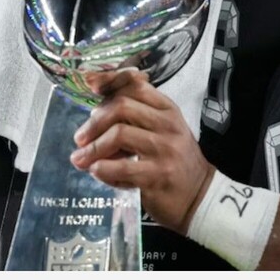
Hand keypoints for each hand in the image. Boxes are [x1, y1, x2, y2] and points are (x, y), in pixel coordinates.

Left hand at [70, 70, 213, 234]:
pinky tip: (96, 171)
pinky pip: (121, 167)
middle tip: (80, 138)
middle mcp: (168, 125)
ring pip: (119, 134)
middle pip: (122, 106)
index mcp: (168, 110)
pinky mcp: (157, 175)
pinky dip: (102, 169)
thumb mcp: (163, 131)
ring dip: (93, 147)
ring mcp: (164, 150)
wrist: (200, 197)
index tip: (89, 87)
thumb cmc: (175, 161)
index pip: (135, 85)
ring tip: (80, 159)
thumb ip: (136, 118)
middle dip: (94, 122)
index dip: (109, 82)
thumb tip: (95, 112)